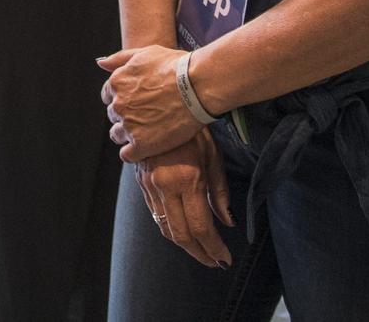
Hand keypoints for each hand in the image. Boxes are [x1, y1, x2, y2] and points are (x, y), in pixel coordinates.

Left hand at [100, 44, 201, 161]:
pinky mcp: (142, 144)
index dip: (123, 99)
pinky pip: (127, 155)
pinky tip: (147, 147)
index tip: (138, 101)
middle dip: (126, 115)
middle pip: (114, 115)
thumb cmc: (175, 66)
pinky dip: (134, 152)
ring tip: (149, 131)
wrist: (197, 86)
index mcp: (116, 83)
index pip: (108, 96)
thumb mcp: (144, 53)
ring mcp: (129, 126)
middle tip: (147, 115)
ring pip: (118, 135)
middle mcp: (118, 105)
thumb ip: (119, 59)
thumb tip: (101, 63)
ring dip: (128, 134)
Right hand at [135, 130, 233, 267]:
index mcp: (186, 179)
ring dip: (184, 244)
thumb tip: (227, 222)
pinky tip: (182, 231)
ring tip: (201, 251)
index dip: (214, 248)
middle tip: (214, 261)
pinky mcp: (141, 183)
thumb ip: (219, 192)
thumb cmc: (193, 128)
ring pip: (165, 228)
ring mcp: (149, 185)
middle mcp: (164, 186)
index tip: (225, 258)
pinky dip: (170, 228)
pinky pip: (155, 214)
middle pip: (180, 235)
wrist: (161, 106)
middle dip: (199, 253)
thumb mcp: (213, 157)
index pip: (200, 227)